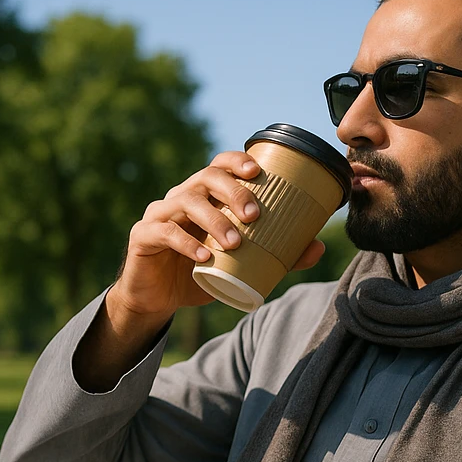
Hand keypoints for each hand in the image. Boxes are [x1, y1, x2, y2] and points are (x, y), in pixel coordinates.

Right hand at [111, 150, 326, 319]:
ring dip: (213, 219)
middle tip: (254, 216)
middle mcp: (180, 197)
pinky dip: (186, 243)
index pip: (218, 165)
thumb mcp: (241, 265)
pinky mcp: (143, 236)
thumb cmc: (200, 274)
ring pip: (185, 201)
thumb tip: (319, 246)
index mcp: (203, 196)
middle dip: (232, 191)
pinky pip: (164, 232)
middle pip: (204, 177)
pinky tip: (204, 256)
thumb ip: (277, 255)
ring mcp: (159, 214)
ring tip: (234, 242)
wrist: (157, 300)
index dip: (235, 161)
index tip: (257, 171)